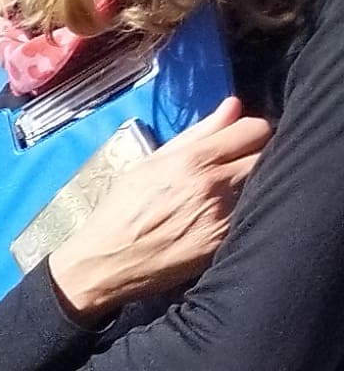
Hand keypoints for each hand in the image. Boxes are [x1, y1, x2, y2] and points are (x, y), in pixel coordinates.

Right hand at [47, 96, 268, 318]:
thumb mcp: (148, 164)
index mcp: (192, 160)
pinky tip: (212, 220)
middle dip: (254, 155)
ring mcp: (222, 216)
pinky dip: (236, 214)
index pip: (255, 129)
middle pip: (266, 154)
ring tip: (219, 196)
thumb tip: (233, 106)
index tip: (238, 141)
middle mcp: (213, 185)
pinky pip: (246, 217)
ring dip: (247, 186)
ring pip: (259, 186)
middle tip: (235, 166)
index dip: (249, 132)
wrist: (104, 264)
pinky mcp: (224, 242)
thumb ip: (197, 134)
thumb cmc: (119, 212)